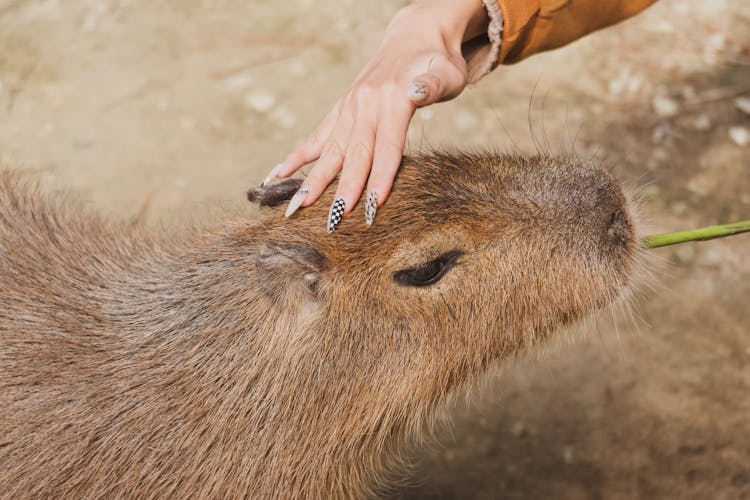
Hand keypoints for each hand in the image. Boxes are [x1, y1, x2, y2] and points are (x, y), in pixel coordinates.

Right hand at [266, 0, 488, 230]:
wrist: (415, 36)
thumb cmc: (438, 62)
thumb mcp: (446, 71)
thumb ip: (432, 84)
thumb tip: (416, 91)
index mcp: (394, 98)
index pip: (388, 145)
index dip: (381, 176)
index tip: (373, 204)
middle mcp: (366, 103)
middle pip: (355, 152)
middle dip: (344, 187)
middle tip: (333, 217)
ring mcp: (350, 107)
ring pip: (331, 148)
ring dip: (315, 177)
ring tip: (298, 203)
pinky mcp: (341, 109)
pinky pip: (317, 135)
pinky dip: (298, 155)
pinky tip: (278, 173)